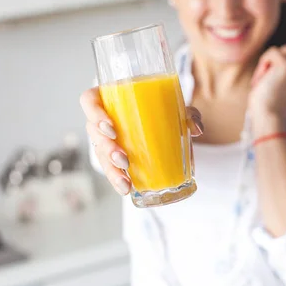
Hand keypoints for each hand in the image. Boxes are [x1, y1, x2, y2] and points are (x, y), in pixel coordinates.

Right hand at [80, 87, 202, 195]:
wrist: (164, 120)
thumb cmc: (162, 106)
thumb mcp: (175, 106)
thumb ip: (188, 113)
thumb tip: (196, 128)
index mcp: (110, 97)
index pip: (89, 100)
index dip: (94, 113)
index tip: (111, 128)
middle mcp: (103, 117)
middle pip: (93, 131)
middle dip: (106, 148)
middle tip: (123, 159)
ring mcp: (106, 138)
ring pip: (99, 153)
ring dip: (110, 169)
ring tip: (125, 182)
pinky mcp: (113, 156)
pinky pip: (109, 167)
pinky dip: (117, 178)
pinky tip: (126, 188)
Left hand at [248, 45, 285, 121]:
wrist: (267, 113)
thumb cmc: (267, 103)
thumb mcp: (280, 85)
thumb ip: (283, 72)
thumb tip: (275, 53)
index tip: (274, 73)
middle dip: (275, 60)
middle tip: (267, 77)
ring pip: (280, 50)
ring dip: (268, 61)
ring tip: (264, 77)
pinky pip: (272, 52)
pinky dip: (263, 62)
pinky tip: (263, 77)